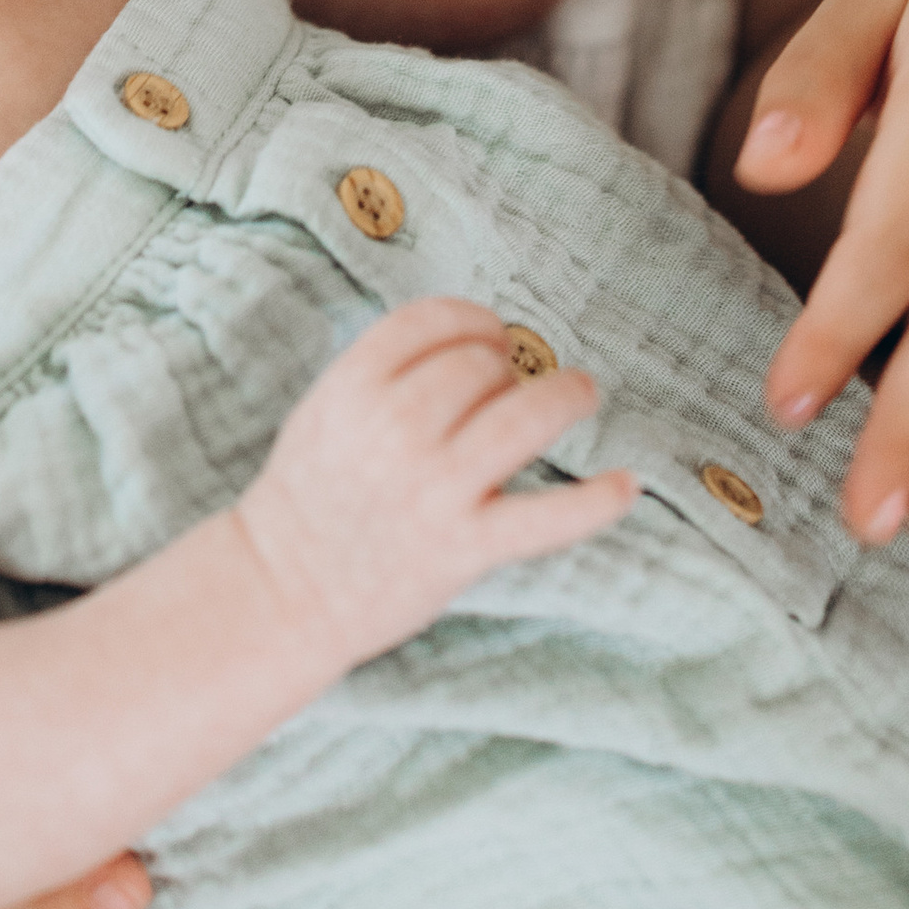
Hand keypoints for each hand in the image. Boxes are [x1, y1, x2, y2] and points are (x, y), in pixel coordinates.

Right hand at [234, 295, 631, 670]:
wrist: (283, 589)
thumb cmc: (311, 494)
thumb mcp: (326, 408)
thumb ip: (385, 369)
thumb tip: (474, 338)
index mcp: (352, 386)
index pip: (433, 320)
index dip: (473, 320)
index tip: (490, 336)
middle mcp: (394, 429)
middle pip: (479, 364)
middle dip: (504, 367)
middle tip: (509, 388)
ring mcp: (433, 489)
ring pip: (523, 416)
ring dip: (565, 396)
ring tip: (581, 394)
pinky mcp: (464, 546)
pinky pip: (546, 517)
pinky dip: (595, 501)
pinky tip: (626, 484)